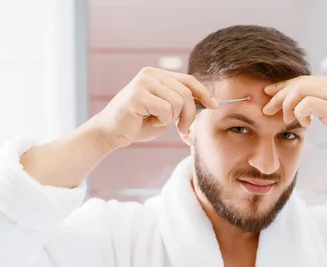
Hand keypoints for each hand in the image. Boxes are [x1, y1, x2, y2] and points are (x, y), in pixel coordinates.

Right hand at [91, 67, 216, 148]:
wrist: (111, 132)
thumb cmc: (138, 123)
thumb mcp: (166, 112)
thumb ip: (182, 104)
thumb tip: (206, 102)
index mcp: (157, 74)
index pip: (189, 80)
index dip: (204, 93)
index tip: (214, 106)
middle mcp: (150, 74)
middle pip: (187, 92)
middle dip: (189, 115)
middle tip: (182, 128)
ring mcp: (143, 82)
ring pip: (178, 102)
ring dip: (173, 119)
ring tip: (158, 122)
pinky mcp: (137, 95)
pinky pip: (165, 109)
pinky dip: (162, 121)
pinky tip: (149, 121)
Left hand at [262, 76, 326, 165]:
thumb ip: (320, 106)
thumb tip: (301, 106)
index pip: (302, 80)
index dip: (282, 87)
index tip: (268, 95)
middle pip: (297, 83)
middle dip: (278, 96)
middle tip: (267, 110)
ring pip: (300, 90)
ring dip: (287, 105)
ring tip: (287, 120)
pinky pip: (307, 103)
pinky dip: (299, 113)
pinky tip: (305, 124)